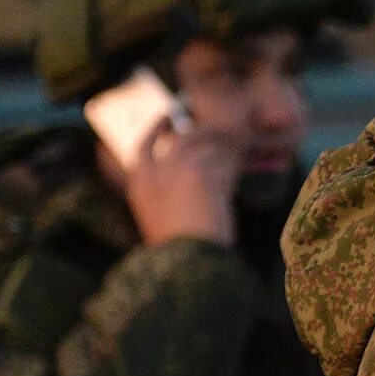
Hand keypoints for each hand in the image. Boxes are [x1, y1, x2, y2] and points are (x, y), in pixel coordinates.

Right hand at [123, 119, 242, 246]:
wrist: (185, 260)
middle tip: (218, 131)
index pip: (143, 144)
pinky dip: (232, 175)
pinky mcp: (205, 171)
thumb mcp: (159, 216)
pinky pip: (225, 165)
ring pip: (210, 149)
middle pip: (184, 137)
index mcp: (139, 182)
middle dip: (204, 132)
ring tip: (235, 161)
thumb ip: (168, 191)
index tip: (167, 116)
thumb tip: (195, 169)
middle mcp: (156, 169)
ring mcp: (179, 167)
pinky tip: (231, 188)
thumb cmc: (175, 248)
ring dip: (226, 155)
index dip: (156, 127)